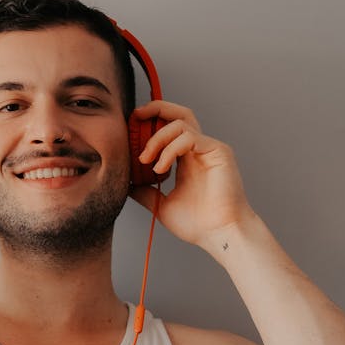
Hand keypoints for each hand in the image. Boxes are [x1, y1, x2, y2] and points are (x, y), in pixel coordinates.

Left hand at [129, 102, 254, 247]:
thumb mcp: (161, 205)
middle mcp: (199, 150)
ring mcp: (209, 148)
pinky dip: (170, 149)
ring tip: (145, 159)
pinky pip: (189, 137)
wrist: (219, 234)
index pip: (168, 129)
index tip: (129, 132)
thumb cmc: (198, 224)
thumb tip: (126, 183)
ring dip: (157, 137)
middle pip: (179, 114)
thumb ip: (145, 192)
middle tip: (135, 116)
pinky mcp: (218, 151)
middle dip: (155, 109)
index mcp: (187, 159)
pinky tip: (160, 167)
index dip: (149, 124)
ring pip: (180, 122)